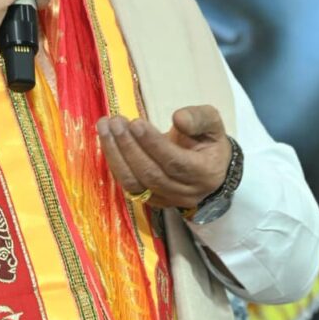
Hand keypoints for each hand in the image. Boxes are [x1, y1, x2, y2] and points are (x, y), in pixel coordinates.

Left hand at [97, 105, 231, 207]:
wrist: (211, 170)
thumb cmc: (209, 142)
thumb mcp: (213, 123)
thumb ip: (199, 118)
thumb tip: (178, 118)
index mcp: (205, 172)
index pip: (175, 162)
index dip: (153, 144)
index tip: (136, 123)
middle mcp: (185, 192)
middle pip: (151, 174)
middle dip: (129, 147)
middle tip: (115, 122)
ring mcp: (167, 200)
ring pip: (135, 184)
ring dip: (116, 155)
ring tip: (105, 127)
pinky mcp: (151, 201)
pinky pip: (129, 186)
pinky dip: (115, 164)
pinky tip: (107, 141)